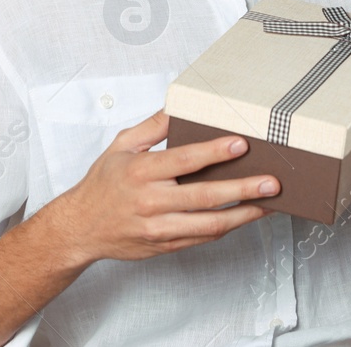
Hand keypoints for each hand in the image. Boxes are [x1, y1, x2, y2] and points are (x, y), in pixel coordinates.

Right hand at [49, 111, 279, 267]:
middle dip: (242, 189)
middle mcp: (151, 202)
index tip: (241, 143)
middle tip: (271, 182)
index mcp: (141, 172)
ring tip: (269, 204)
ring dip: (243, 215)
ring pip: (209, 224)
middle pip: (204, 196)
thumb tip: (179, 106)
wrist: (80, 228)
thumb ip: (153, 126)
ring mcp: (159, 228)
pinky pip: (201, 237)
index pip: (184, 160)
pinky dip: (226, 228)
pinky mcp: (165, 245)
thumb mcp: (121, 146)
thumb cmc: (102, 185)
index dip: (215, 152)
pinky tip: (245, 217)